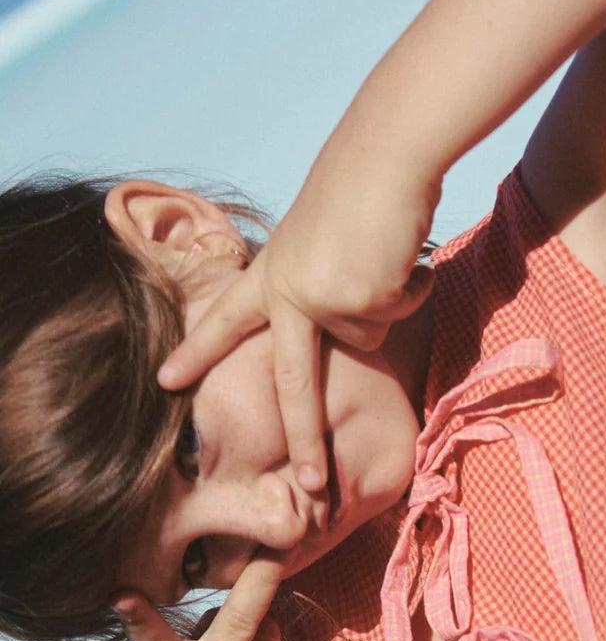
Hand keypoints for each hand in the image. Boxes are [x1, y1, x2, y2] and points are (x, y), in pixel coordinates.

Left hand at [157, 167, 441, 491]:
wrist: (386, 155)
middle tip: (309, 485)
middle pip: (293, 382)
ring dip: (386, 301)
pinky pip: (395, 316)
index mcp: (270, 274)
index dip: (197, 352)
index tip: (163, 381)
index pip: (226, 320)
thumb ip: (321, 292)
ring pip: (366, 339)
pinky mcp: (358, 301)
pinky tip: (398, 255)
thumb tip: (353, 334)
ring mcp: (320, 300)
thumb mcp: (323, 247)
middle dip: (305, 439)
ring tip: (381, 254)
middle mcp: (287, 293)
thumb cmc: (360, 192)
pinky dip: (407, 291)